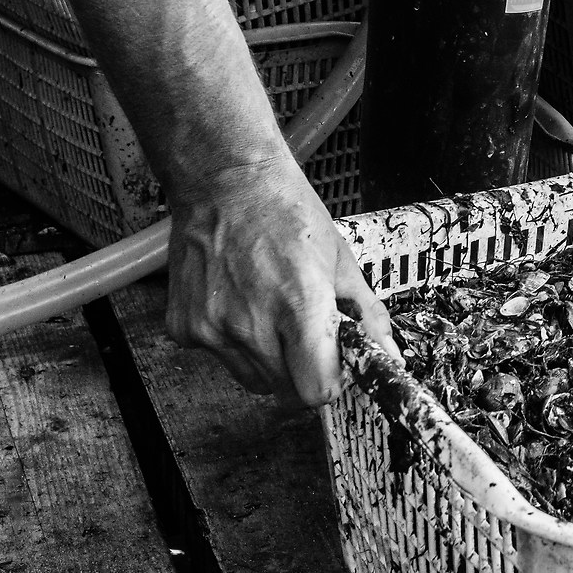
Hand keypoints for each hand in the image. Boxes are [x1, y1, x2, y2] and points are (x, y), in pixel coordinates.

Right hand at [164, 155, 396, 405]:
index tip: (333, 368)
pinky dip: (232, 341)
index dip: (330, 383)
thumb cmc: (284, 212)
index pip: (317, 391)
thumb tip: (388, 353)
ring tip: (268, 308)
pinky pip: (219, 358)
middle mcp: (251, 325)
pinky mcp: (184, 328)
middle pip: (286, 390)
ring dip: (267, 358)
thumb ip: (365, 315)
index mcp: (299, 307)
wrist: (224, 181)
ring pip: (252, 379)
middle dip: (302, 369)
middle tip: (302, 330)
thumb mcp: (340, 260)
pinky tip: (238, 301)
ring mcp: (212, 330)